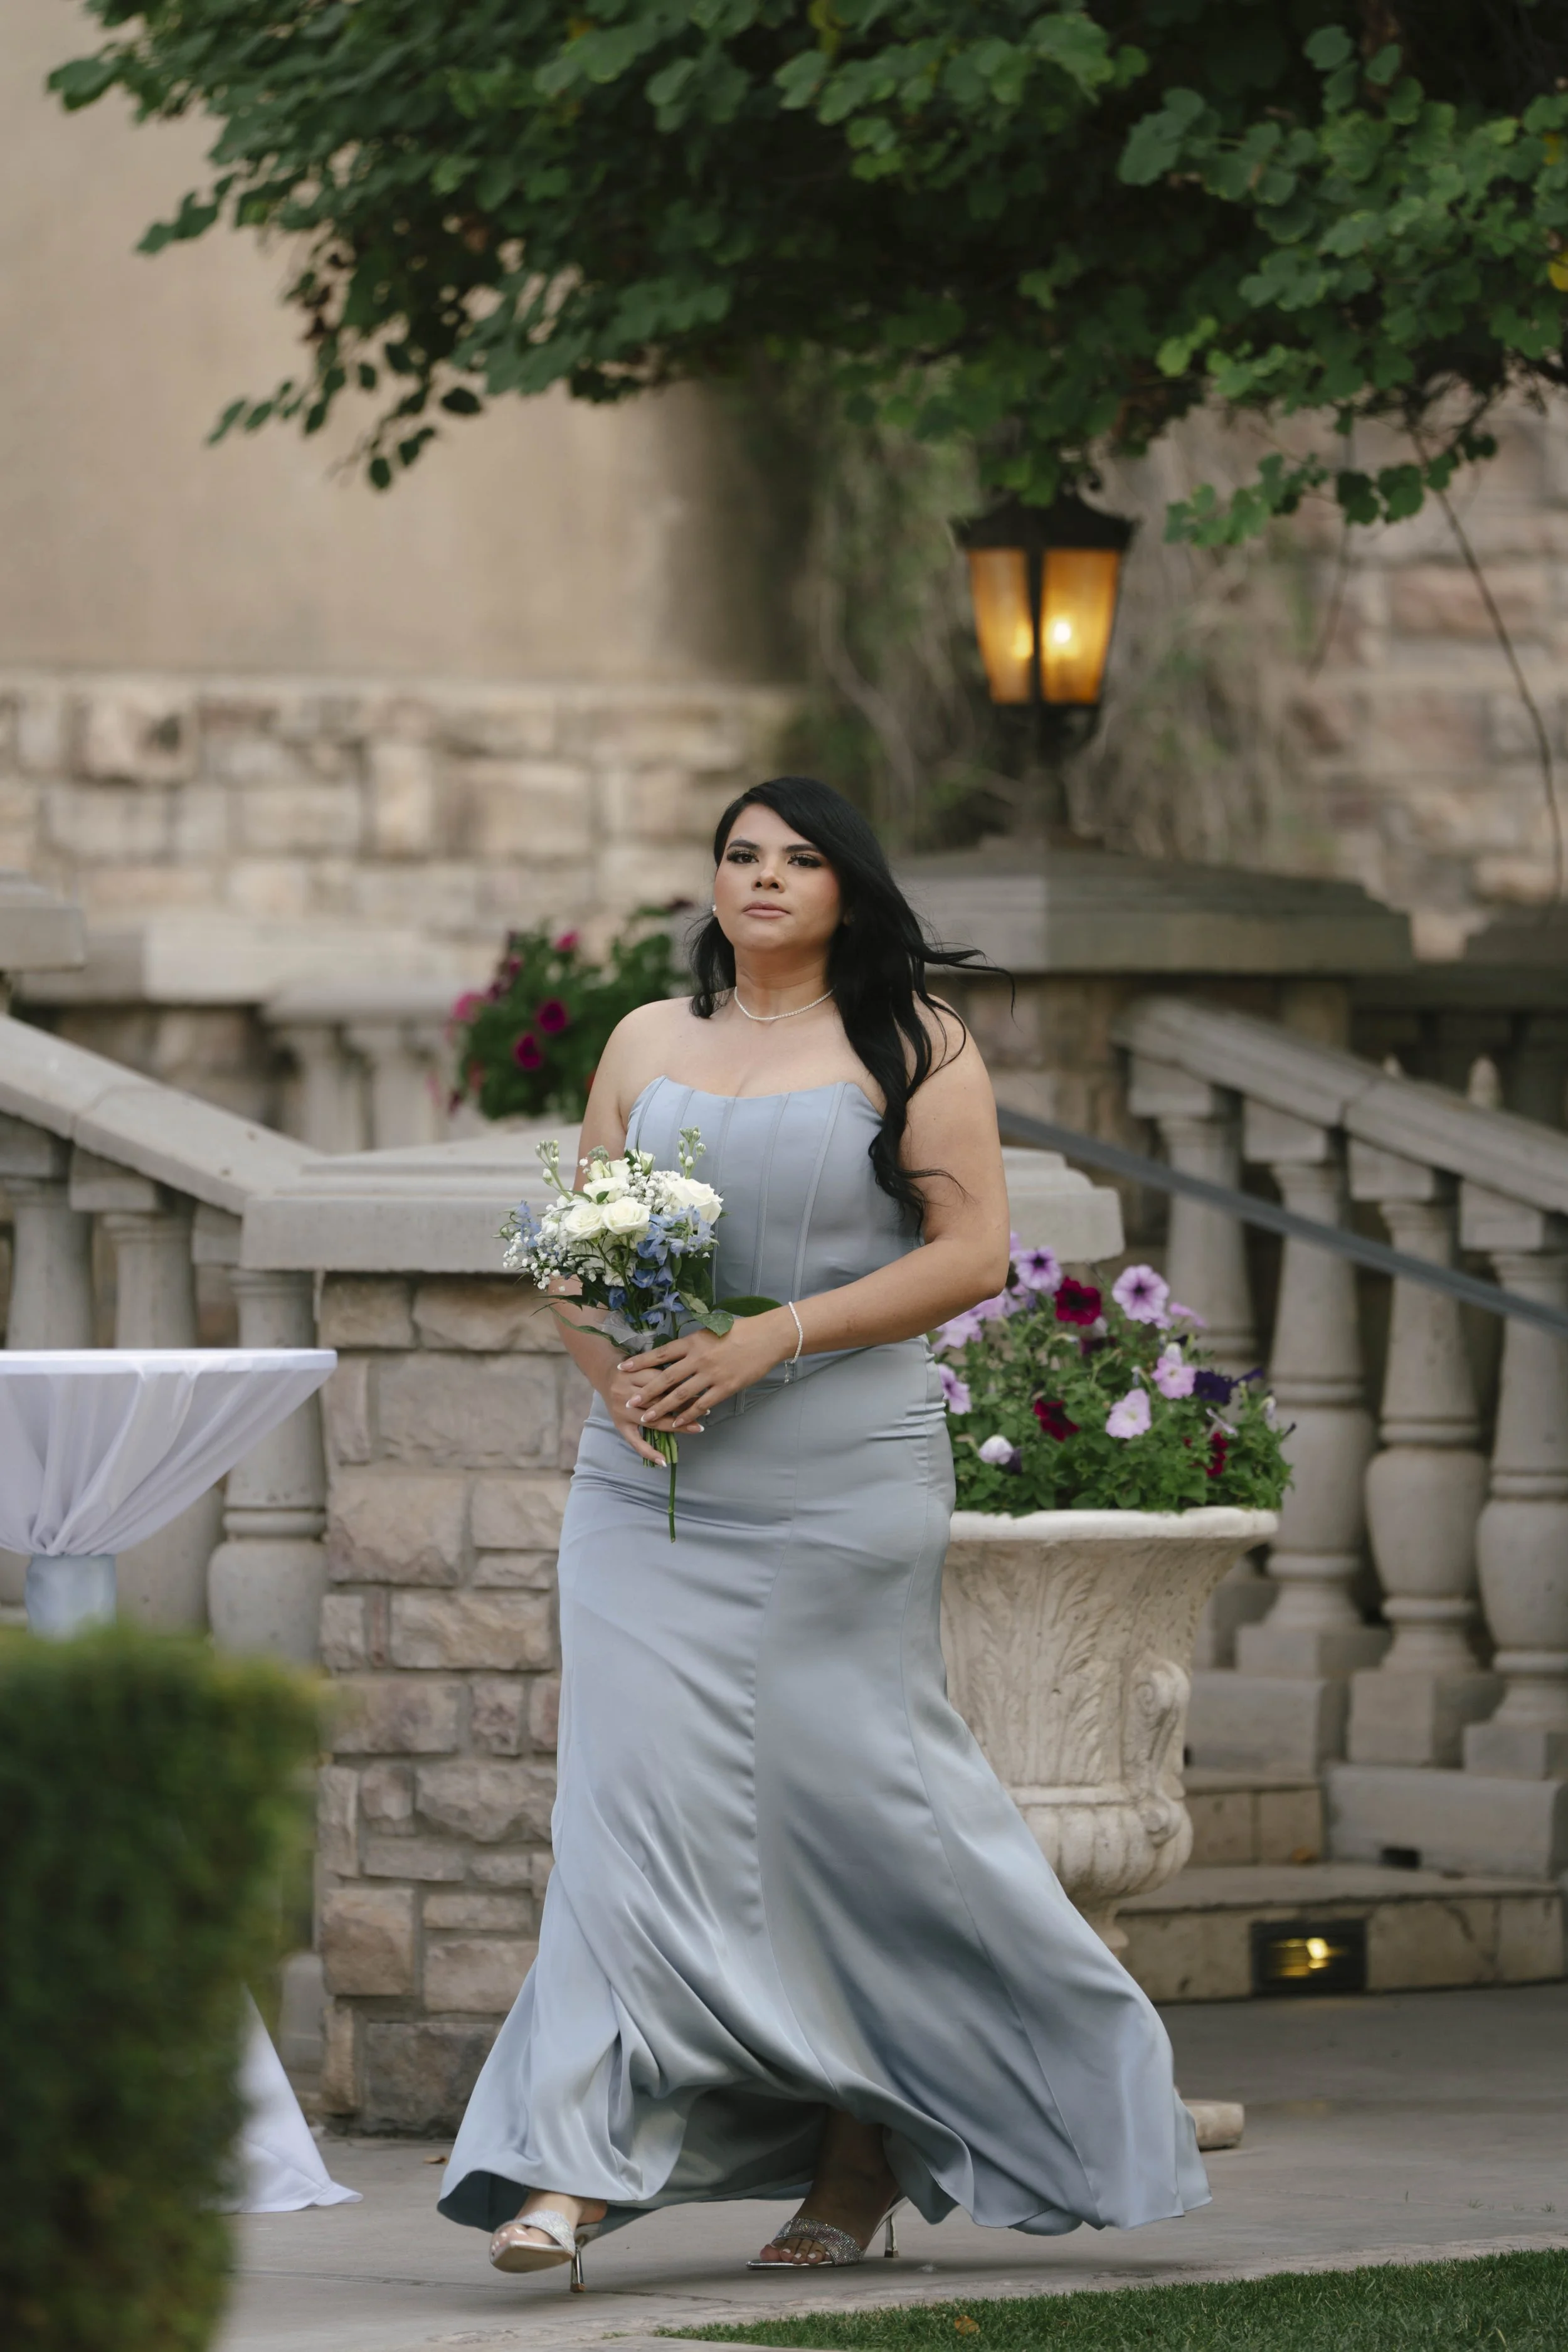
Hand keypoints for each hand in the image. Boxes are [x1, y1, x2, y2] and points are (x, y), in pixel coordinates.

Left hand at [616, 1309, 796, 1435]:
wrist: (766, 1338)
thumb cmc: (740, 1330)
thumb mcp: (711, 1330)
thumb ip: (692, 1344)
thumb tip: (676, 1352)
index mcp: (692, 1342)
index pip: (660, 1354)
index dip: (640, 1361)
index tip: (623, 1368)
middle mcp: (697, 1359)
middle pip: (665, 1378)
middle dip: (645, 1391)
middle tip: (629, 1401)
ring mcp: (711, 1375)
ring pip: (680, 1395)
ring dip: (661, 1407)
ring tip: (646, 1417)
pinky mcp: (724, 1388)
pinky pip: (701, 1404)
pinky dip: (687, 1415)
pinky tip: (676, 1422)